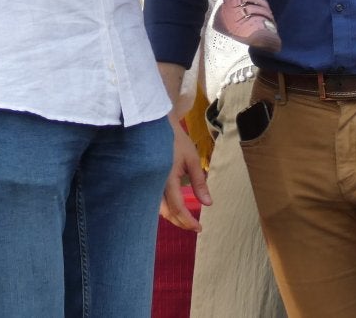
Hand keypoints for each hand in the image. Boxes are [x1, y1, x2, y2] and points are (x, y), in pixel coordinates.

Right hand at [160, 117, 210, 231]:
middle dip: (180, 223)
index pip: (177, 207)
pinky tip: (174, 210)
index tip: (199, 228)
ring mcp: (149, 183)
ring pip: (158, 209)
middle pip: (166, 213)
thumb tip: (208, 204)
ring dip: (172, 217)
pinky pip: (153, 201)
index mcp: (167, 178)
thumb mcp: (192, 159)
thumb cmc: (176, 141)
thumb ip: (199, 182)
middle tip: (195, 227)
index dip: (188, 221)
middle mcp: (155, 184)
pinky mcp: (146, 182)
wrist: (156, 127)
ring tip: (186, 220)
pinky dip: (165, 209)